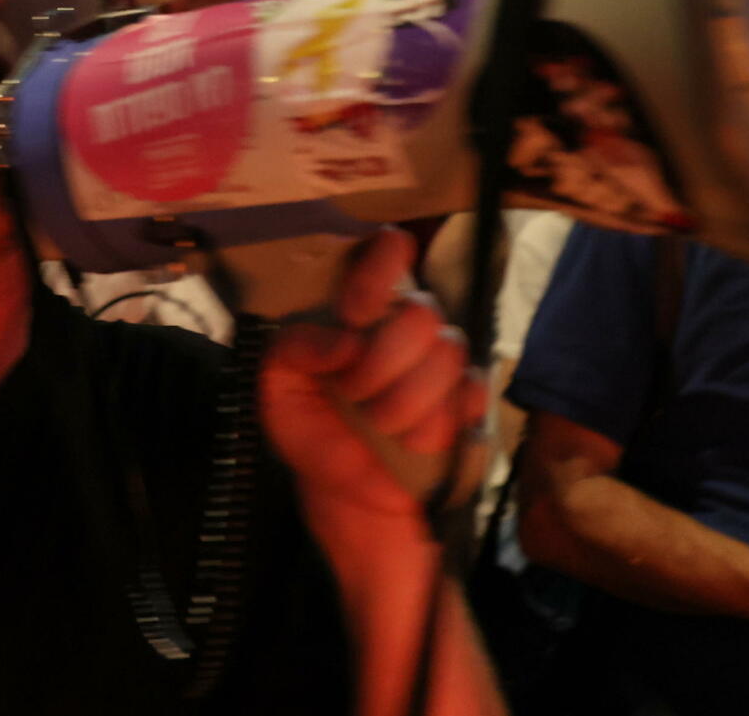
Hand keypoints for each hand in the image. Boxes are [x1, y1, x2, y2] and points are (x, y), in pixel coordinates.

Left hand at [260, 228, 487, 539]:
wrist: (346, 499)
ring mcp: (440, 363)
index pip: (387, 249)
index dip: (380, 269)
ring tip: (378, 425)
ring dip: (404, 403)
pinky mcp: (467, 404)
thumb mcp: (277, 389)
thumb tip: (347, 338)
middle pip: (422, 313)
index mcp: (358, 309)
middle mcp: (403, 325)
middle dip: (383, 363)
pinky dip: (437, 424)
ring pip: (447, 356)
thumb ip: (294, 348)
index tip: (355, 310)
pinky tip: (412, 441)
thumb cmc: (311, 431)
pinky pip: (472, 395)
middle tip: (354, 395)